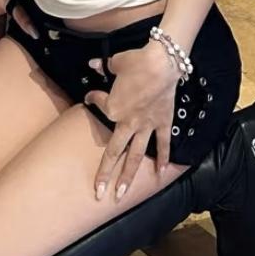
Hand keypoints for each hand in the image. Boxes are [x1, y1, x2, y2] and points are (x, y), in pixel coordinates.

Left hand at [83, 41, 179, 199]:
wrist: (162, 63)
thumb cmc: (136, 61)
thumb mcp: (115, 62)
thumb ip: (104, 67)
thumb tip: (94, 64)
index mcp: (112, 109)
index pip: (97, 104)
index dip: (93, 98)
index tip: (90, 96)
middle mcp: (127, 123)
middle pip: (113, 152)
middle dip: (105, 174)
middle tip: (99, 193)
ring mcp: (146, 126)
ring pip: (136, 156)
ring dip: (129, 176)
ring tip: (122, 194)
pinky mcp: (162, 123)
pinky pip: (163, 144)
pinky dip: (164, 158)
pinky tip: (161, 173)